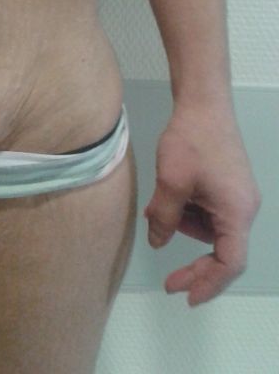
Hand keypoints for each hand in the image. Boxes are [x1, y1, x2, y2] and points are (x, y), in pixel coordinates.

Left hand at [143, 104, 261, 306]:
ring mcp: (237, 197)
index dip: (209, 284)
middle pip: (223, 250)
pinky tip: (169, 198)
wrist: (203, 105)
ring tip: (159, 209)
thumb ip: (164, 218)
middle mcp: (243, 209)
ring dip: (185, 229)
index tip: (186, 295)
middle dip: (195, 266)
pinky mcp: (227, 187)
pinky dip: (189, 213)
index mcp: (236, 212)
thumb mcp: (170, 183)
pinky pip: (210, 213)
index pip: (229, 262)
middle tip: (169, 281)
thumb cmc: (189, 142)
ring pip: (211, 230)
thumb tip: (157, 242)